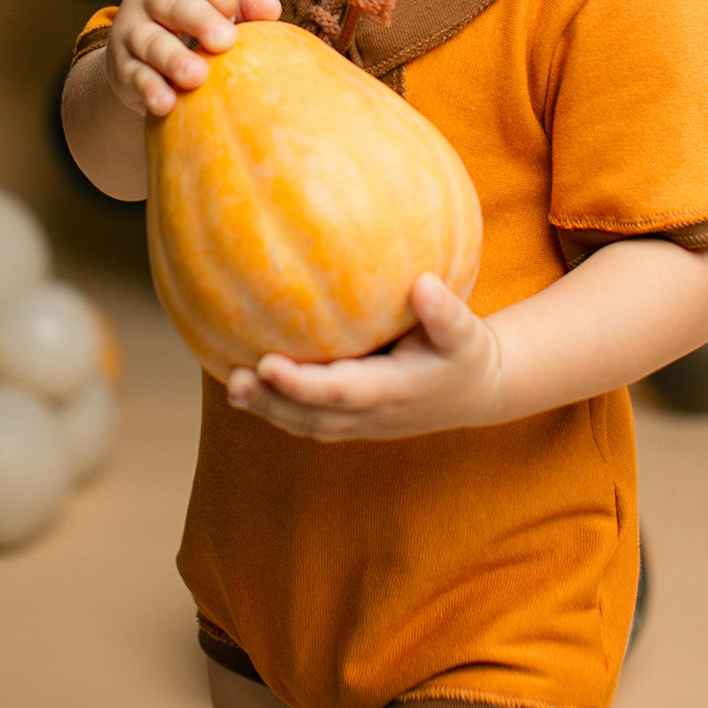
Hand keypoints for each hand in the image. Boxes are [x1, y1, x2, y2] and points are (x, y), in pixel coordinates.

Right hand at [106, 0, 280, 116]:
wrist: (142, 57)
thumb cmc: (195, 26)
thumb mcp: (219, 8)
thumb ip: (246, 3)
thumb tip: (272, 10)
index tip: (234, 14)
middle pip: (172, 3)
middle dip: (199, 20)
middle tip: (224, 41)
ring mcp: (131, 31)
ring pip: (150, 41)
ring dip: (173, 59)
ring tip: (196, 76)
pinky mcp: (121, 66)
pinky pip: (134, 76)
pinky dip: (150, 89)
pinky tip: (166, 103)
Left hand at [224, 273, 504, 440]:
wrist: (477, 393)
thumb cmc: (466, 353)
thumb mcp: (466, 332)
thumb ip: (446, 311)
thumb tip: (422, 283)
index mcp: (394, 392)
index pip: (339, 393)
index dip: (301, 384)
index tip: (267, 363)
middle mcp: (373, 414)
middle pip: (312, 417)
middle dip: (271, 402)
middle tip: (233, 379)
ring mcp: (362, 422)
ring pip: (306, 423)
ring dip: (268, 409)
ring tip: (230, 383)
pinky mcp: (354, 420)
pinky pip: (310, 419)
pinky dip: (279, 407)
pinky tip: (250, 383)